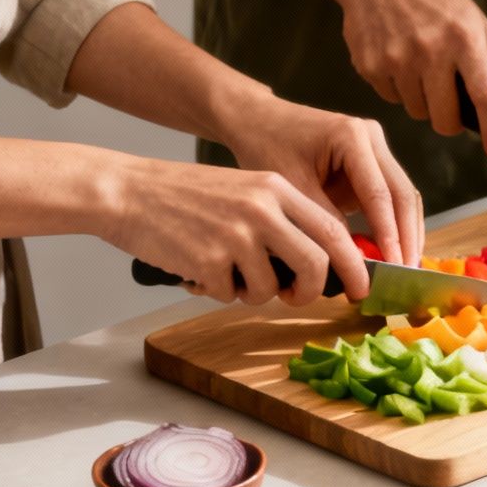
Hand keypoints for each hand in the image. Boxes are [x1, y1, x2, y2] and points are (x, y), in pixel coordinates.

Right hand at [103, 158, 370, 305]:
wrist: (126, 191)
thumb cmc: (185, 196)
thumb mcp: (244, 190)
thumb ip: (282, 220)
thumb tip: (320, 266)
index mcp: (275, 188)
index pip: (333, 230)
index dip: (354, 264)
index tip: (361, 287)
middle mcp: (262, 209)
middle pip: (315, 263)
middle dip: (313, 291)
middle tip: (297, 297)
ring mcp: (236, 235)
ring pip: (270, 288)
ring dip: (251, 292)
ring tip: (224, 271)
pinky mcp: (209, 259)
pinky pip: (228, 294)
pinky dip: (215, 291)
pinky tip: (195, 268)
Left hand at [221, 95, 425, 265]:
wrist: (258, 120)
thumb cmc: (267, 146)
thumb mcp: (292, 187)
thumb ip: (325, 220)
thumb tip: (354, 258)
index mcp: (351, 136)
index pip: (379, 193)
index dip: (388, 233)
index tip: (393, 264)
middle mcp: (372, 138)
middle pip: (402, 193)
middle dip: (407, 236)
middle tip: (406, 272)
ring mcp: (376, 149)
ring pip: (404, 196)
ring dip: (406, 232)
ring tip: (405, 266)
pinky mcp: (373, 163)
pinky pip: (391, 197)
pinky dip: (394, 224)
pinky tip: (394, 251)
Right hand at [332, 0, 486, 156]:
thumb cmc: (433, 0)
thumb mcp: (475, 25)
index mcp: (463, 37)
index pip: (486, 95)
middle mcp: (429, 50)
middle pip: (447, 120)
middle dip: (454, 122)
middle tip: (453, 102)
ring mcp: (396, 59)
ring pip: (419, 113)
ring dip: (425, 102)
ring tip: (422, 66)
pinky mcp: (369, 66)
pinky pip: (393, 99)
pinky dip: (400, 89)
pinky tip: (399, 59)